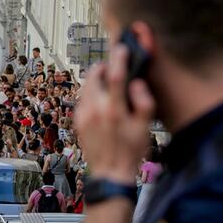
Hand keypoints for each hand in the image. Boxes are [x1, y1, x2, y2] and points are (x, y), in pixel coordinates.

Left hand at [73, 46, 153, 183]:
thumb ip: (143, 103)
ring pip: (86, 87)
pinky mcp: (77, 122)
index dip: (118, 58)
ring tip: (108, 84)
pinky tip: (101, 101)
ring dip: (96, 80)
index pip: (115, 75)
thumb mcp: (145, 129)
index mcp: (114, 110)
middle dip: (103, 67)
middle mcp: (95, 110)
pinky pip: (82, 100)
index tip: (121, 49)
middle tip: (112, 67)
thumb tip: (137, 84)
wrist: (110, 173)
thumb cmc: (130, 151)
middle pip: (94, 76)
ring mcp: (83, 116)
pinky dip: (91, 94)